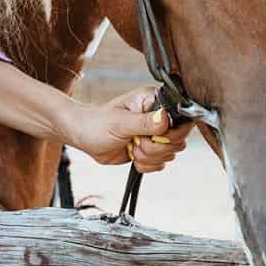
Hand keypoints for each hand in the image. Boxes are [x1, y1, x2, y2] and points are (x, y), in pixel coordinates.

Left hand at [69, 86, 193, 173]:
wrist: (83, 137)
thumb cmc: (97, 123)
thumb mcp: (119, 122)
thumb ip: (144, 122)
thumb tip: (166, 118)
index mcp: (153, 101)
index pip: (182, 118)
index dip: (171, 133)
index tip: (151, 136)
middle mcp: (158, 116)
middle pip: (178, 141)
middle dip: (154, 147)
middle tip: (134, 141)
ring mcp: (155, 134)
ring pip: (170, 154)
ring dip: (147, 156)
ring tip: (129, 146)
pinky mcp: (151, 149)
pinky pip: (161, 164)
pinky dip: (146, 164)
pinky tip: (131, 155)